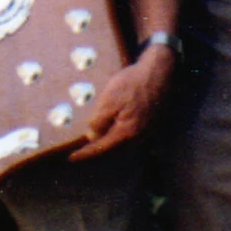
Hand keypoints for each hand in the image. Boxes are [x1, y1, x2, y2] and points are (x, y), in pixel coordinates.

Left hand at [69, 44, 173, 159]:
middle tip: (82, 148)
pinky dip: (118, 133)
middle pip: (114, 148)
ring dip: (108, 140)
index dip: (86, 153)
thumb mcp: (109, 100)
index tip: (72, 158)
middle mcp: (139, 137)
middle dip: (98, 148)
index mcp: (127, 132)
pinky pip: (130, 134)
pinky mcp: (150, 123)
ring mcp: (147, 131)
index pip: (102, 148)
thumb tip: (92, 137)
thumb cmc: (132, 83)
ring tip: (95, 137)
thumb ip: (99, 121)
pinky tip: (112, 126)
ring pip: (123, 142)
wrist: (158, 72)